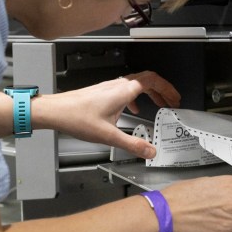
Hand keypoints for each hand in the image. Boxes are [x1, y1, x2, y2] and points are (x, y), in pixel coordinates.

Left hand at [33, 71, 179, 157]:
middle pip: (147, 80)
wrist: (55, 111)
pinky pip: (125, 90)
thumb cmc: (76, 117)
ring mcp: (109, 87)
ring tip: (158, 104)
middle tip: (172, 101)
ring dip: (150, 94)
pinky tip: (132, 110)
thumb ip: (132, 144)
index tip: (175, 97)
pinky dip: (135, 98)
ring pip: (136, 85)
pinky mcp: (102, 92)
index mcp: (123, 91)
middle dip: (162, 91)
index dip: (167, 88)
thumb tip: (150, 151)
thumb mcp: (109, 136)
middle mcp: (117, 85)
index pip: (153, 81)